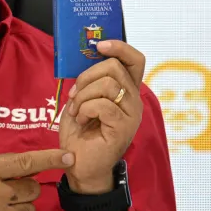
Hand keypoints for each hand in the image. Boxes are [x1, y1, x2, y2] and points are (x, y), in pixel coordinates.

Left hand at [58, 39, 144, 194]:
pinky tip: (82, 121)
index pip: (135, 60)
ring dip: (84, 96)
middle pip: (115, 67)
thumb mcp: (82, 99)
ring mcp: (131, 114)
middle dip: (87, 76)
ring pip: (108, 85)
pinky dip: (85, 110)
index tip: (99, 45)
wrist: (79, 165)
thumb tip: (86, 56)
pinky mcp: (123, 127)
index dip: (119, 47)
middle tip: (75, 94)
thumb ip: (90, 79)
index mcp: (126, 90)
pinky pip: (103, 105)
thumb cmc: (81, 132)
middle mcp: (134, 100)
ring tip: (77, 111)